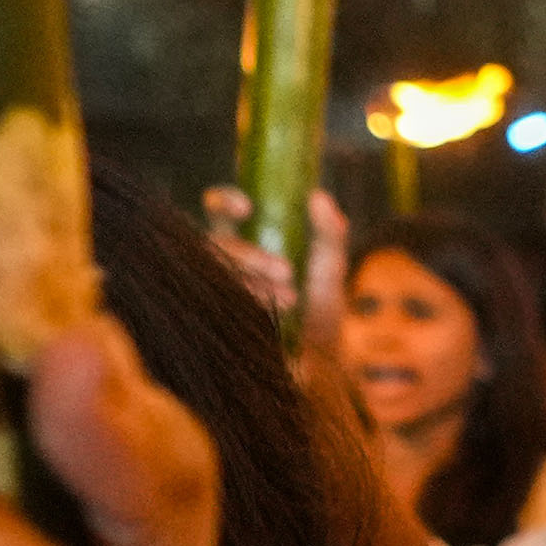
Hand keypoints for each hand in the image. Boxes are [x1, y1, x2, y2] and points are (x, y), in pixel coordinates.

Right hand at [194, 179, 358, 330]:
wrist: (319, 348)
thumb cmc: (319, 298)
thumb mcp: (331, 262)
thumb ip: (329, 231)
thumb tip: (318, 196)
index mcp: (246, 232)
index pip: (220, 207)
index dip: (225, 201)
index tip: (247, 208)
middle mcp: (227, 255)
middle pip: (214, 242)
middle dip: (250, 256)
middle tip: (287, 271)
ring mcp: (220, 284)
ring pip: (216, 273)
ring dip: (252, 283)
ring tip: (291, 299)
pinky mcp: (220, 312)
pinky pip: (217, 302)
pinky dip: (247, 304)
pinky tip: (274, 313)